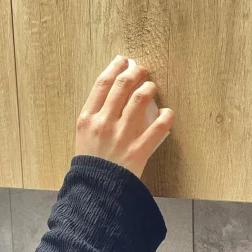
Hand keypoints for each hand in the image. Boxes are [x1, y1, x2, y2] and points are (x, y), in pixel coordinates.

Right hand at [75, 55, 174, 177]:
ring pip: (139, 100)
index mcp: (88, 118)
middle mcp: (104, 123)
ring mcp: (122, 136)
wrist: (95, 190)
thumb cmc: (90, 163)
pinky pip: (157, 128)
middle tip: (142, 70)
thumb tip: (113, 95)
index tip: (123, 61)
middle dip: (135, 72)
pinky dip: (165, 117)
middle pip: (122, 86)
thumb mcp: (83, 136)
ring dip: (149, 89)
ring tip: (152, 87)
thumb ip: (95, 116)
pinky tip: (167, 113)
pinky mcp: (138, 150)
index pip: (102, 84)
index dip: (115, 68)